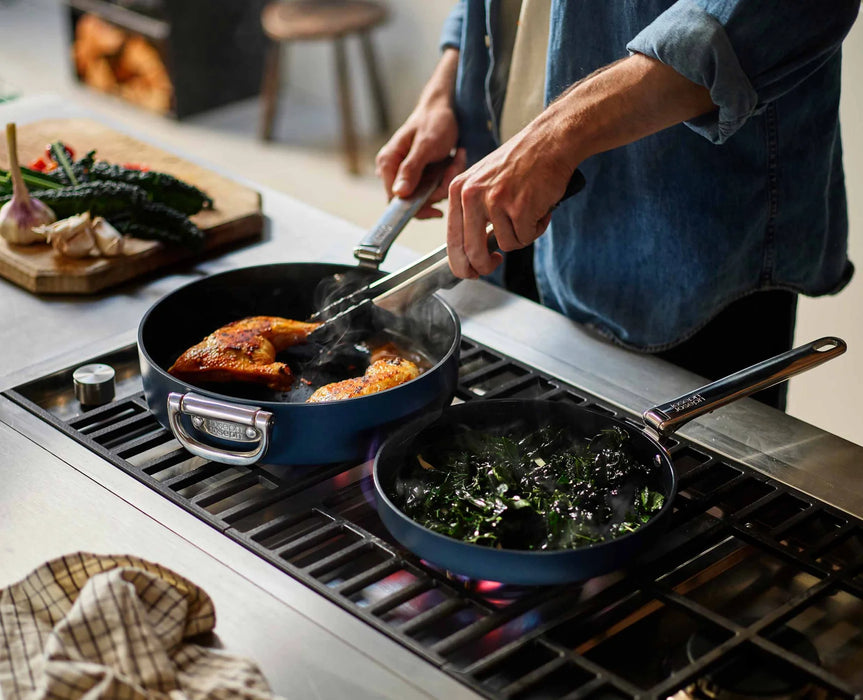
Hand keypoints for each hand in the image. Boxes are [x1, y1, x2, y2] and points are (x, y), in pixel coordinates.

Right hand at [375, 108, 463, 218]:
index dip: (417, 206)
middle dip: (437, 189)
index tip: (439, 199)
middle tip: (453, 168)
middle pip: (413, 200)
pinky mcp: (420, 175)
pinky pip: (434, 188)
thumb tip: (398, 193)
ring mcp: (407, 174)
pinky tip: (455, 159)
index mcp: (387, 163)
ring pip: (427, 195)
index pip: (395, 200)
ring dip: (446, 181)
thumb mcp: (425, 145)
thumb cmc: (434, 122)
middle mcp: (393, 171)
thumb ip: (411, 169)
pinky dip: (448, 177)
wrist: (444, 108)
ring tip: (457, 159)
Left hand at [446, 124, 573, 277]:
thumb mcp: (482, 181)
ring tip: (529, 212)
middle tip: (494, 263)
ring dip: (521, 236)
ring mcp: (495, 202)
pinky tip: (539, 208)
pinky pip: (526, 237)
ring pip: (506, 245)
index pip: (452, 240)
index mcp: (458, 190)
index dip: (461, 264)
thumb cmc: (520, 161)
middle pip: (473, 252)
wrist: (549, 141)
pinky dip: (536, 228)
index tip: (470, 272)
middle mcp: (471, 196)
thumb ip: (472, 213)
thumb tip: (470, 253)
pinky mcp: (519, 208)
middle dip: (484, 266)